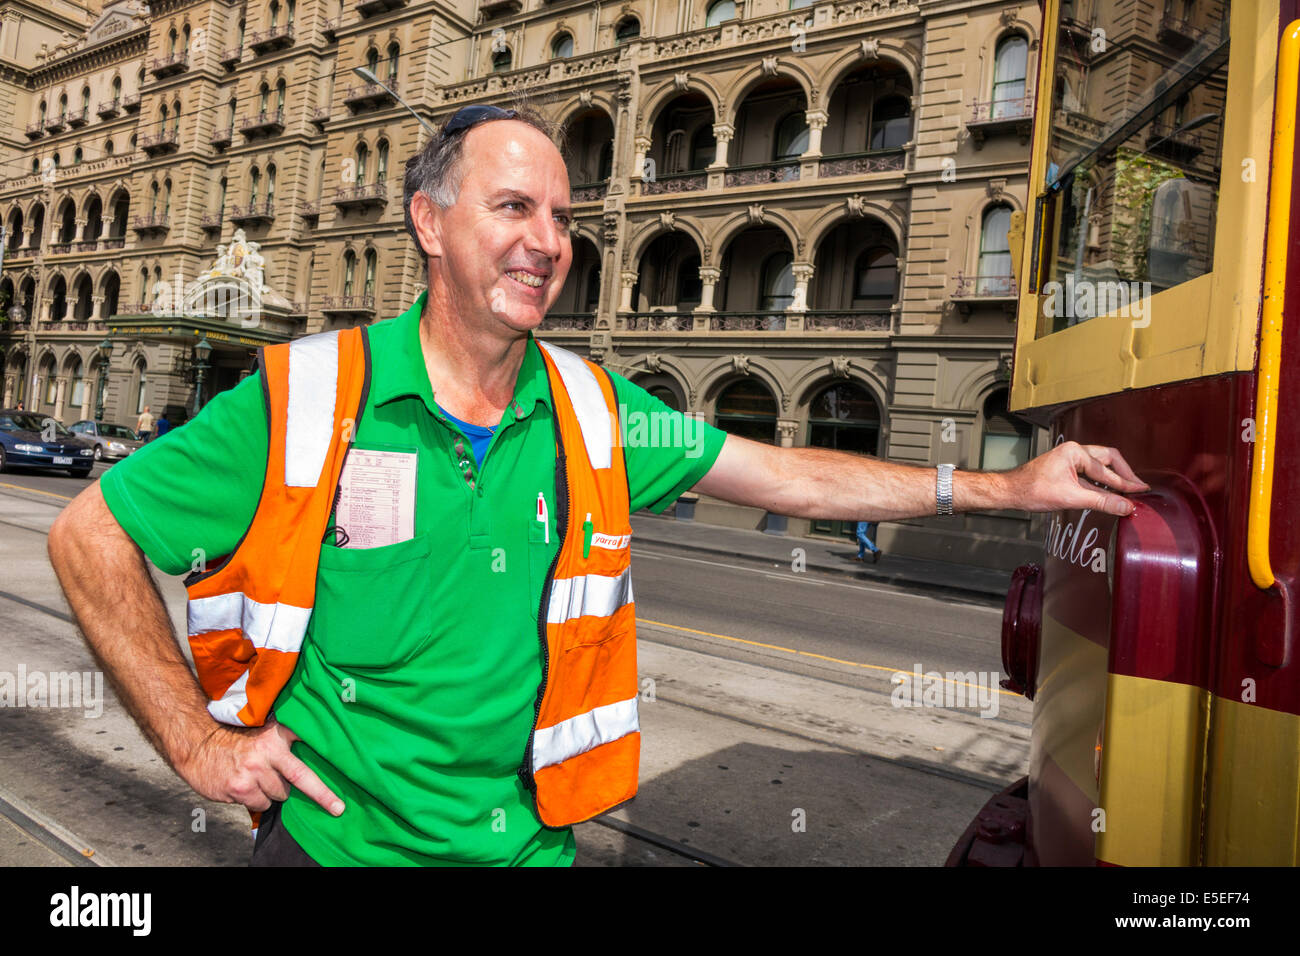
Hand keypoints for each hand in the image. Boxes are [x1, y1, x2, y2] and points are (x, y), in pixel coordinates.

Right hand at [178, 715, 344, 816]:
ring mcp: (253, 773)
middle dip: (316, 794)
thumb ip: (285, 740)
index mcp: (277, 735)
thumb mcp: (263, 730)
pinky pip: (260, 805)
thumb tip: (310, 756)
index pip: (309, 748)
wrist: (198, 743)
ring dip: (271, 792)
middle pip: (301, 780)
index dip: (326, 773)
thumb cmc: (235, 739)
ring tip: (256, 778)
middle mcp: (267, 753)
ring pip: (278, 796)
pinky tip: (243, 786)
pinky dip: (255, 800)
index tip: (341, 799)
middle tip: (332, 805)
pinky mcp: (239, 789)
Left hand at [1008, 441, 1148, 515]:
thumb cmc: (1033, 490)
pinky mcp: (1066, 468)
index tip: (1141, 491)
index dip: (1126, 483)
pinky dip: (1101, 483)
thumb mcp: (1072, 498)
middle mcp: (1074, 451)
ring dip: (1113, 478)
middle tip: (1138, 487)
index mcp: (1075, 452)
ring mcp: (1069, 458)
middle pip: (1108, 459)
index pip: (1106, 470)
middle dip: (1124, 473)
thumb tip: (1126, 506)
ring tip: (1128, 490)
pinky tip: (1108, 493)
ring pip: (1099, 466)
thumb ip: (1102, 502)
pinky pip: (1089, 473)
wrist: (1010, 492)